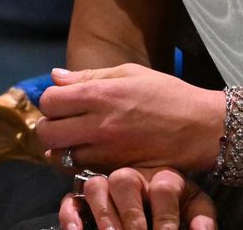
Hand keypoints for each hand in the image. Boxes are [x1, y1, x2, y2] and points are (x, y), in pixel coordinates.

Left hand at [37, 65, 223, 173]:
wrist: (196, 127)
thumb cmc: (166, 94)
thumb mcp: (131, 73)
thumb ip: (90, 76)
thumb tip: (56, 76)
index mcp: (100, 95)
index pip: (49, 100)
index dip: (53, 99)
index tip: (64, 98)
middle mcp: (96, 126)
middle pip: (46, 132)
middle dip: (50, 124)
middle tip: (67, 119)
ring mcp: (103, 152)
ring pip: (58, 155)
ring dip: (62, 146)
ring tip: (79, 136)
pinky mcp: (110, 171)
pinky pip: (78, 169)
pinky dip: (78, 160)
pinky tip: (94, 149)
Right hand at [59, 165, 216, 229]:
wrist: (164, 202)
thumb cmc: (179, 207)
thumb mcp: (194, 209)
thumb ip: (201, 219)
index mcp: (163, 176)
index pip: (163, 188)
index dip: (165, 217)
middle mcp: (134, 176)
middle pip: (125, 181)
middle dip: (132, 217)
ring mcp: (109, 186)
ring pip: (96, 185)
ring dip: (103, 214)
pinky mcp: (87, 201)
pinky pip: (71, 199)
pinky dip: (70, 215)